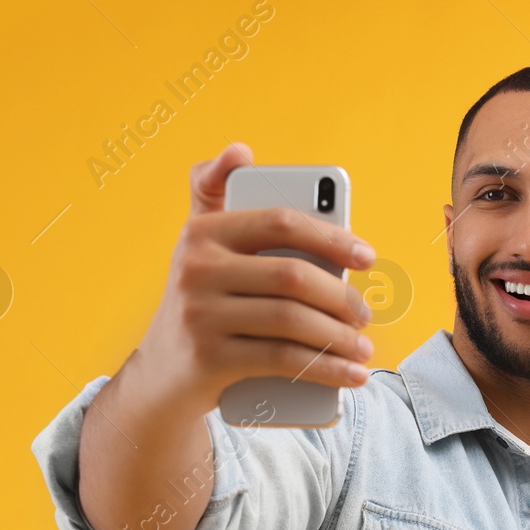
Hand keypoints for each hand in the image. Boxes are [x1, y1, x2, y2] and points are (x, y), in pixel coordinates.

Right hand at [126, 142, 380, 418]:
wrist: (162, 378)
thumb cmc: (203, 306)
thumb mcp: (202, 250)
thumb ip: (218, 198)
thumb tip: (240, 151)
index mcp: (203, 232)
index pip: (280, 222)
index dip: (331, 237)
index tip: (367, 257)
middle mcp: (195, 268)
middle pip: (292, 275)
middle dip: (341, 297)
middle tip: (364, 314)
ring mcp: (199, 314)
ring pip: (292, 319)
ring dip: (340, 337)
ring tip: (362, 346)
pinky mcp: (208, 359)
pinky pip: (283, 359)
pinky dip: (326, 368)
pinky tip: (351, 374)